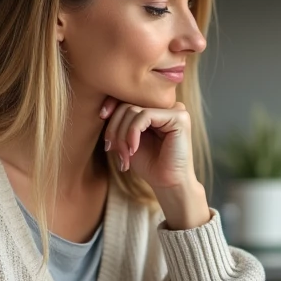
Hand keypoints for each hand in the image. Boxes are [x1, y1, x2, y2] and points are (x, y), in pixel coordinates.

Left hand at [100, 99, 209, 228]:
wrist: (168, 184)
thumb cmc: (150, 164)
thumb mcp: (128, 139)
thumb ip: (121, 122)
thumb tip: (104, 110)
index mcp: (156, 108)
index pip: (128, 97)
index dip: (112, 105)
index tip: (101, 117)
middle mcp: (167, 105)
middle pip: (128, 104)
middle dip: (114, 128)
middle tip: (112, 149)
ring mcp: (175, 110)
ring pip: (133, 110)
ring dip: (122, 135)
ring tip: (124, 155)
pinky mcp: (179, 117)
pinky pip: (145, 116)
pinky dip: (133, 133)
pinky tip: (133, 149)